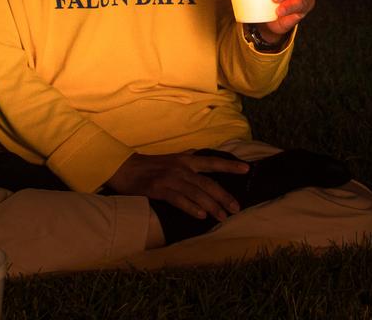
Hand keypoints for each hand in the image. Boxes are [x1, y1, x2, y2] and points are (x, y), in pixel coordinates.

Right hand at [106, 151, 249, 221]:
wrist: (124, 168)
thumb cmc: (149, 166)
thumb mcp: (171, 159)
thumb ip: (186, 159)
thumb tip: (199, 154)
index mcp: (186, 160)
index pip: (212, 162)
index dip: (230, 166)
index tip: (247, 170)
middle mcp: (181, 168)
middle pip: (208, 183)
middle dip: (224, 196)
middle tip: (237, 208)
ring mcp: (170, 178)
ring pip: (197, 193)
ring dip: (212, 206)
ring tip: (223, 217)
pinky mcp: (158, 189)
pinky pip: (178, 199)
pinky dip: (191, 208)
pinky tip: (201, 216)